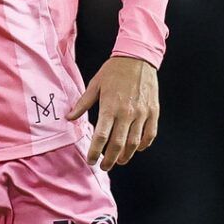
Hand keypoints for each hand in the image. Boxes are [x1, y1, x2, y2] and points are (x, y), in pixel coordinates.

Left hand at [68, 56, 158, 170]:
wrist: (138, 57)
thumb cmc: (114, 71)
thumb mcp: (95, 85)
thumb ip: (83, 104)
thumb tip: (70, 118)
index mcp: (110, 107)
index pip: (101, 137)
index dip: (95, 152)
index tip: (91, 160)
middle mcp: (127, 112)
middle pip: (118, 145)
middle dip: (110, 160)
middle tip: (105, 166)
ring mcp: (142, 113)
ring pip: (134, 143)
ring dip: (126, 155)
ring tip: (119, 160)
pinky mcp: (153, 111)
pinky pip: (150, 134)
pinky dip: (143, 144)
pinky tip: (136, 148)